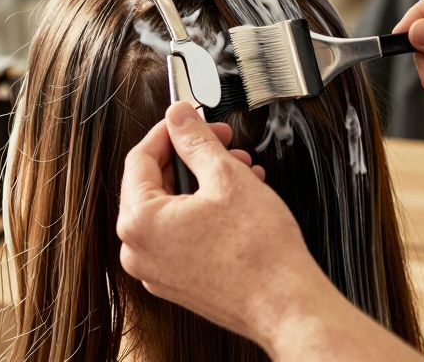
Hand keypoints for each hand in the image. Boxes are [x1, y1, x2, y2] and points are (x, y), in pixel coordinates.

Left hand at [117, 103, 333, 347]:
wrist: (285, 305)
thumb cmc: (258, 252)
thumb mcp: (226, 177)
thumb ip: (195, 140)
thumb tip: (178, 117)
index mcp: (139, 222)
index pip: (141, 158)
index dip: (170, 131)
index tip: (189, 118)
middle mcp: (138, 251)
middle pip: (155, 183)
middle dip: (192, 157)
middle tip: (222, 141)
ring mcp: (156, 270)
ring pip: (172, 209)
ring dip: (204, 183)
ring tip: (241, 170)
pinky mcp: (177, 283)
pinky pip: (181, 235)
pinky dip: (204, 212)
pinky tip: (237, 199)